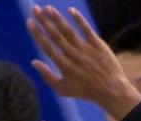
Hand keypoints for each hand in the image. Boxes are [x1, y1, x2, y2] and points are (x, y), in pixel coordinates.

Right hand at [26, 5, 140, 119]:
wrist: (111, 90)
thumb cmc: (85, 91)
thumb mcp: (63, 89)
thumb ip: (47, 76)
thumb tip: (34, 62)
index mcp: (63, 66)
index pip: (47, 46)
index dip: (37, 33)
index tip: (30, 22)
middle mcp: (73, 55)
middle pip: (56, 35)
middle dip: (44, 21)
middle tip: (35, 8)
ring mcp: (86, 49)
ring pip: (69, 30)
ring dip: (57, 18)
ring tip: (48, 8)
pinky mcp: (98, 45)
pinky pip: (86, 29)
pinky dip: (78, 19)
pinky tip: (70, 10)